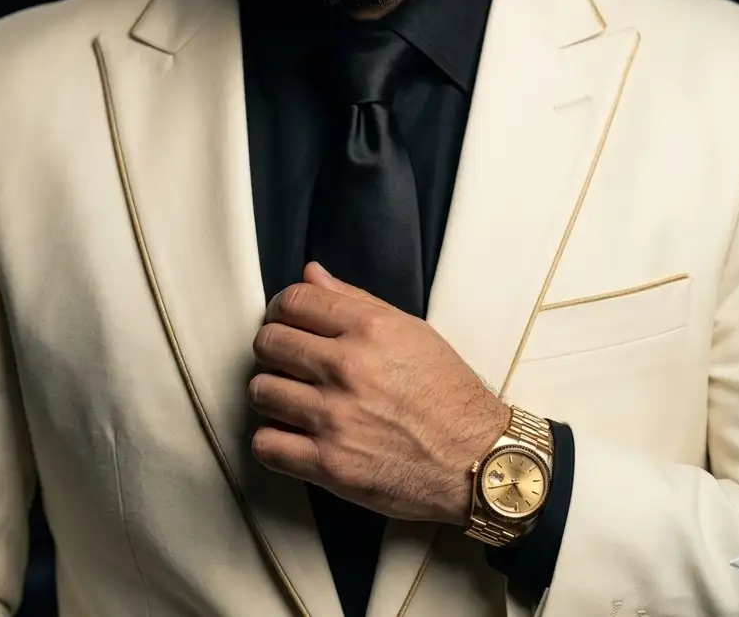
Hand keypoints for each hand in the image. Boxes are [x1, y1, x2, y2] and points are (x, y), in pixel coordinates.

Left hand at [248, 261, 509, 524]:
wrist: (477, 460)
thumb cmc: (448, 393)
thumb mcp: (411, 331)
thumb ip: (355, 300)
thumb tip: (310, 274)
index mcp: (370, 329)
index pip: (293, 301)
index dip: (280, 309)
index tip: (284, 320)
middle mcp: (348, 368)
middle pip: (269, 343)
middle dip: (272, 348)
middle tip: (287, 360)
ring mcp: (335, 418)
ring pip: (261, 391)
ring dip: (271, 393)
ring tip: (291, 399)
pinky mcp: (329, 465)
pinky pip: (265, 444)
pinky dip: (272, 440)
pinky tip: (292, 435)